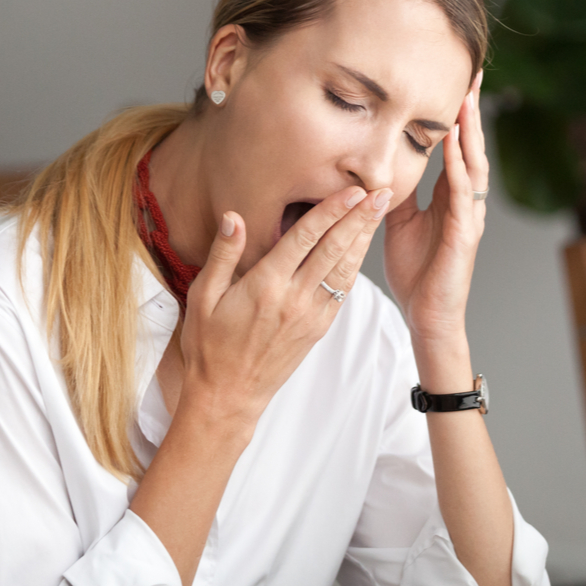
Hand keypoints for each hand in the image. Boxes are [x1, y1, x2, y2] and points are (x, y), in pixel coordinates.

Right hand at [177, 184, 391, 427]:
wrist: (228, 395)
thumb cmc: (209, 345)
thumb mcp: (202, 297)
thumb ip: (223, 254)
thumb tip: (235, 217)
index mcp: (266, 285)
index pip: (306, 238)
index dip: (331, 210)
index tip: (352, 190)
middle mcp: (294, 298)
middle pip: (335, 249)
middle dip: (360, 218)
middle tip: (382, 191)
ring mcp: (310, 315)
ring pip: (345, 269)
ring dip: (364, 238)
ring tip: (380, 211)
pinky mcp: (318, 329)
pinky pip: (342, 291)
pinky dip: (355, 265)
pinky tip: (363, 248)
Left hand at [384, 72, 487, 346]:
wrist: (426, 316)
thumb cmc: (416, 271)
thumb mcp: (397, 221)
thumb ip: (394, 191)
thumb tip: (376, 163)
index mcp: (449, 196)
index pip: (456, 146)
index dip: (457, 114)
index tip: (456, 79)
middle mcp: (465, 201)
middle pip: (472, 146)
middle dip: (471, 110)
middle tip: (473, 73)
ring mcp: (468, 217)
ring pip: (474, 164)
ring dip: (470, 131)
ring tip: (468, 99)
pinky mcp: (465, 235)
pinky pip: (463, 196)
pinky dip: (460, 169)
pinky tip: (456, 147)